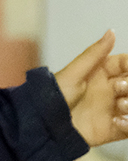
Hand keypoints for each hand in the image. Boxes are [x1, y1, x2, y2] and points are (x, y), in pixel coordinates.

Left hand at [54, 29, 127, 147]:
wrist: (41, 127)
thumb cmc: (52, 97)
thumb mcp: (73, 73)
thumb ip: (94, 54)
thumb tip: (111, 31)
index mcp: (99, 74)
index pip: (125, 65)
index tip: (126, 71)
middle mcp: (108, 91)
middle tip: (120, 90)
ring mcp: (110, 110)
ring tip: (121, 106)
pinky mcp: (110, 129)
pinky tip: (118, 122)